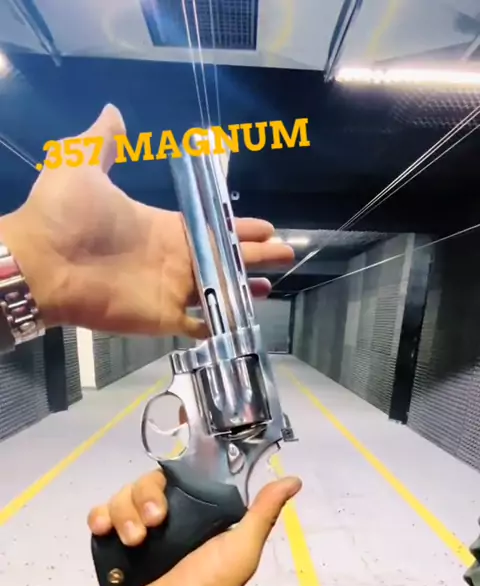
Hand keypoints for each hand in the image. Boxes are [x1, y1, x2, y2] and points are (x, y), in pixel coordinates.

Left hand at [0, 105, 293, 337]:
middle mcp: (171, 258)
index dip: (238, 227)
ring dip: (244, 287)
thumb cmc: (63, 215)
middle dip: (254, 254)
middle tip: (285, 252)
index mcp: (162, 226)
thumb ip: (102, 141)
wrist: (44, 263)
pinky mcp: (163, 317)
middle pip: (222, 257)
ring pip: (217, 290)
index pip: (209, 227)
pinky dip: (221, 325)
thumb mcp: (81, 164)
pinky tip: (244, 320)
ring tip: (272, 284)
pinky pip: (200, 325)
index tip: (266, 225)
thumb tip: (114, 112)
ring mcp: (169, 290)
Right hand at [88, 469, 300, 585]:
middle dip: (141, 501)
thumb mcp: (242, 550)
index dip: (163, 485)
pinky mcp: (114, 549)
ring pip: (119, 499)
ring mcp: (138, 533)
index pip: (172, 478)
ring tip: (133, 543)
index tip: (165, 509)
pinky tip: (104, 532)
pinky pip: (99, 517)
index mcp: (194, 514)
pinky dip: (98, 518)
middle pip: (141, 486)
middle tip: (153, 527)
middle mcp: (165, 519)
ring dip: (121, 514)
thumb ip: (263, 514)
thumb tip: (292, 480)